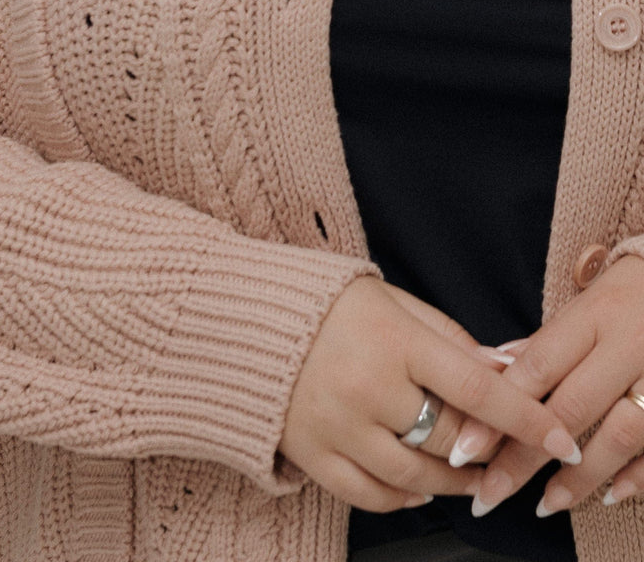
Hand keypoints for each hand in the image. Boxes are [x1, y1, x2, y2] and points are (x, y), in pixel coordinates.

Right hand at [278, 276, 580, 511]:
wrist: (238, 317)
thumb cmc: (320, 302)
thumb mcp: (388, 299)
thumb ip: (447, 336)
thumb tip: (503, 370)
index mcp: (392, 339)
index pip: (476, 389)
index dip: (525, 418)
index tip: (559, 439)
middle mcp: (366, 386)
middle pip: (449, 440)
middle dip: (483, 448)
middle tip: (499, 448)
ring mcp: (336, 424)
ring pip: (415, 478)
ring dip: (451, 482)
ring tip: (466, 474)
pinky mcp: (310, 452)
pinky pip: (369, 495)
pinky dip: (402, 498)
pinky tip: (414, 486)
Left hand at [462, 255, 643, 516]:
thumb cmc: (622, 299)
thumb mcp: (579, 309)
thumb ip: (539, 347)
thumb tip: (488, 373)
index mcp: (591, 320)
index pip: (536, 369)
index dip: (498, 411)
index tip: (464, 447)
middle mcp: (627, 348)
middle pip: (570, 409)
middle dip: (526, 457)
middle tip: (489, 494)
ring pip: (619, 435)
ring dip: (580, 477)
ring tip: (545, 504)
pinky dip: (637, 476)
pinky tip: (609, 496)